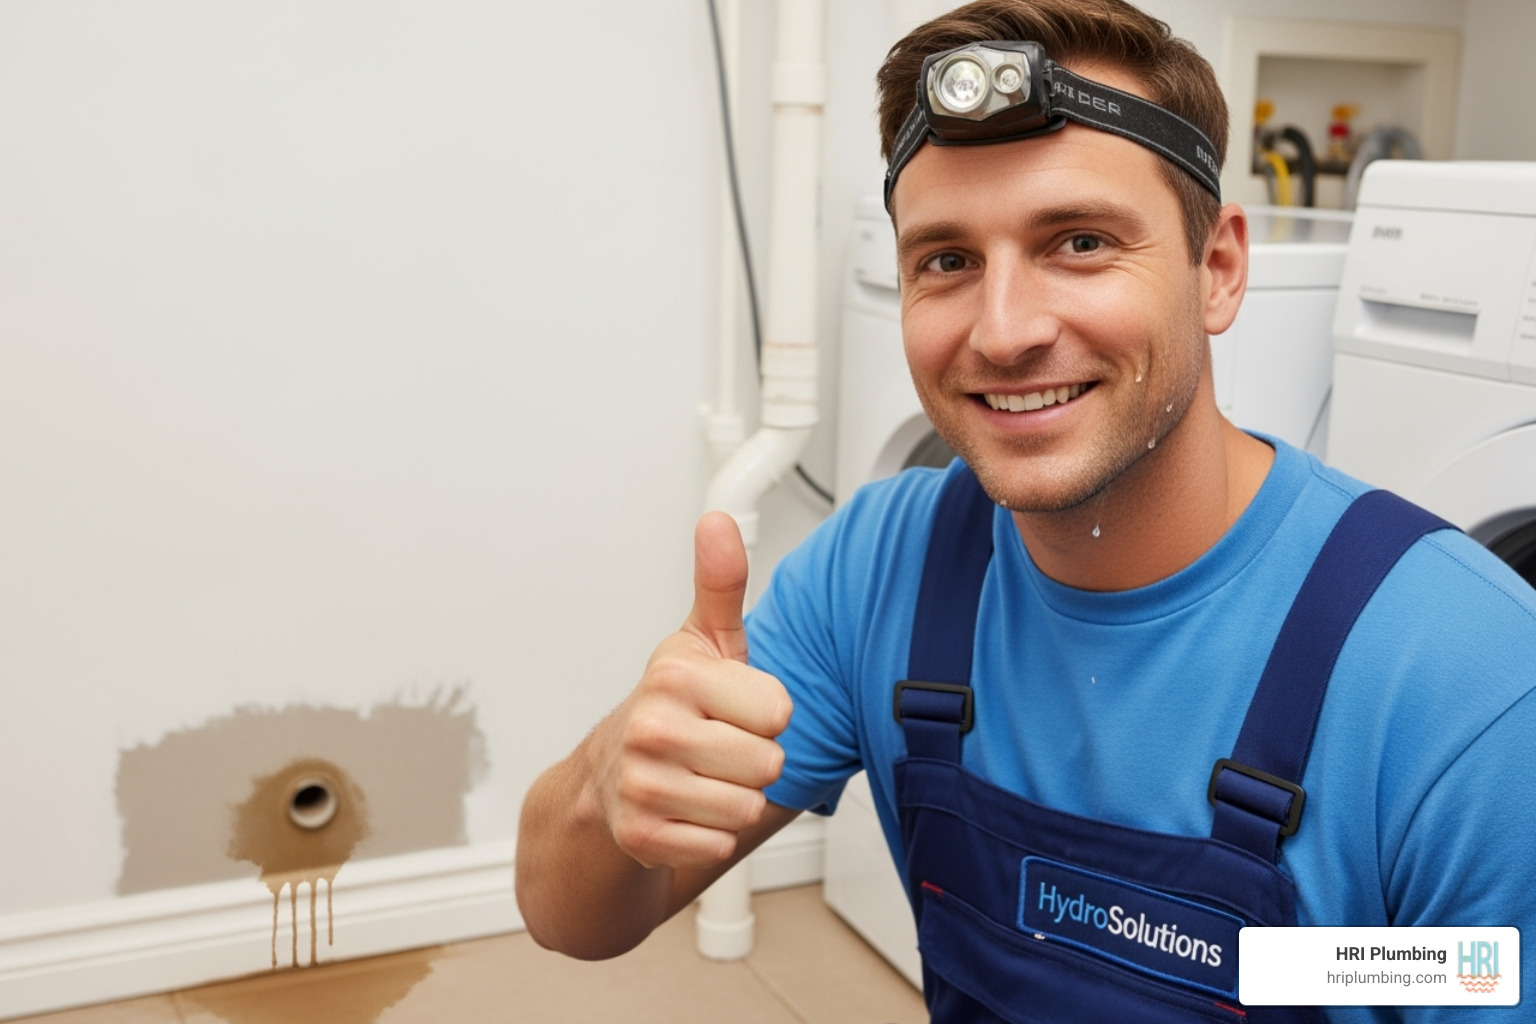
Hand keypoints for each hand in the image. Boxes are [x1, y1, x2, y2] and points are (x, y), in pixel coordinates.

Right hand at [588, 511, 792, 870]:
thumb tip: (716, 522)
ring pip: (746, 809)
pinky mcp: (640, 837)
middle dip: (752, 761)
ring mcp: (641, 785)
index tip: (730, 708)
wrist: (604, 781)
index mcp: (674, 675)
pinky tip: (682, 812)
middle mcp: (652, 727)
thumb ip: (720, 585)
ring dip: (732, 800)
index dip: (764, 715)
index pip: (779, 713)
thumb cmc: (673, 707)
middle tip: (715, 748)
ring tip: (699, 778)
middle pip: (768, 764)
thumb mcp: (702, 643)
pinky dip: (708, 836)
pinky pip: (719, 845)